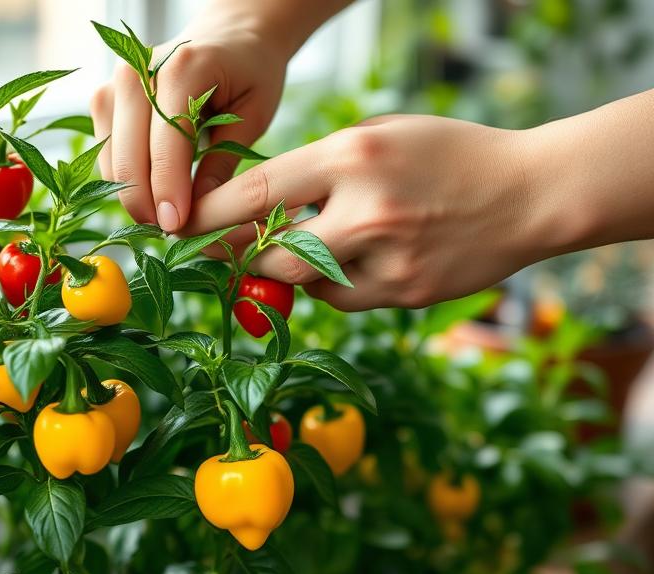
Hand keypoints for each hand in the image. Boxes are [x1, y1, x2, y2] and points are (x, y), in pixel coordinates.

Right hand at [90, 13, 290, 232]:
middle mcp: (138, 70)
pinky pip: (106, 152)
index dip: (169, 192)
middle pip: (129, 156)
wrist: (229, 36)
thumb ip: (223, 163)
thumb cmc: (249, 74)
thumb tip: (198, 218)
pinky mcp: (104, 98)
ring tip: (164, 217)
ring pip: (111, 159)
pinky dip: (125, 179)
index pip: (166, 144)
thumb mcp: (254, 116)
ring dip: (133, 195)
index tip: (177, 227)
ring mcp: (115, 83)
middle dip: (146, 203)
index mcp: (182, 67)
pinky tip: (151, 194)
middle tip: (169, 232)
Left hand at [184, 115, 568, 309]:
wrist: (531, 195)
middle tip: (215, 251)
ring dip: (287, 269)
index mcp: (353, 157)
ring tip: (307, 244)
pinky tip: (356, 260)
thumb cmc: (448, 155)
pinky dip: (332, 286)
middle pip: (268, 251)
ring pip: (302, 284)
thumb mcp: (380, 133)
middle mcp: (365, 211)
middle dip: (236, 254)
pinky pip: (340, 301)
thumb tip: (259, 204)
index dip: (209, 215)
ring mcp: (387, 261)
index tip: (180, 226)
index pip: (257, 191)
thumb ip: (319, 166)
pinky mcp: (404, 296)